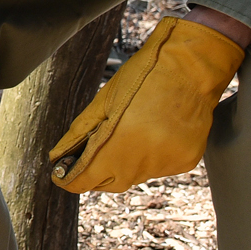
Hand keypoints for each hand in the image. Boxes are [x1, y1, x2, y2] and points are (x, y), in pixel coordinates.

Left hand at [49, 11, 249, 193]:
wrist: (194, 65)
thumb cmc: (146, 75)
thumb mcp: (105, 100)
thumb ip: (80, 133)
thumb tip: (57, 156)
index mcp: (122, 140)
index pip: (87, 178)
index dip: (70, 179)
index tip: (60, 175)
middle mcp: (147, 158)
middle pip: (110, 183)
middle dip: (94, 174)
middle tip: (87, 156)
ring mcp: (169, 162)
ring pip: (134, 177)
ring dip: (123, 164)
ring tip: (127, 133)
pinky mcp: (186, 161)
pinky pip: (156, 169)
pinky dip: (147, 158)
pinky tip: (151, 134)